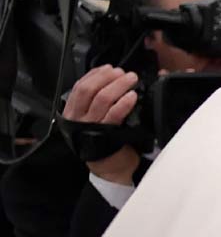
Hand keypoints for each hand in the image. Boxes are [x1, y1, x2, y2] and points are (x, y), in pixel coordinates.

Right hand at [65, 66, 141, 182]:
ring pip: (101, 99)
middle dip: (107, 77)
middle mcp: (78, 118)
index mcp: (73, 112)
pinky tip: (132, 96)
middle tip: (123, 72)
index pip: (80, 87)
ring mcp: (91, 126)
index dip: (95, 74)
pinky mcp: (105, 135)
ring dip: (118, 85)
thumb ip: (98, 103)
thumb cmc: (106, 142)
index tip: (109, 68)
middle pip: (89, 89)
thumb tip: (112, 80)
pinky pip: (114, 114)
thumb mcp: (95, 119)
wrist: (111, 168)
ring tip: (131, 79)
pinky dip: (124, 103)